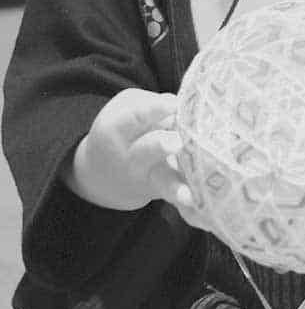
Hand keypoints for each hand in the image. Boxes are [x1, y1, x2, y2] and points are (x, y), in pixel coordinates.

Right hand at [63, 88, 192, 210]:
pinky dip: (187, 200)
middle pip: (147, 149)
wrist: (102, 173)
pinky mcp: (165, 191)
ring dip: (175, 188)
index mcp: (118, 128)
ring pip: (163, 182)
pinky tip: (198, 205)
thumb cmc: (125, 128)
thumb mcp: (126, 107)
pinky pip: (177, 196)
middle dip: (162, 145)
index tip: (173, 103)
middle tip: (177, 142)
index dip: (155, 109)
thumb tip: (183, 107)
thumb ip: (151, 104)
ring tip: (187, 194)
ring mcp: (149, 177)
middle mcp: (132, 156)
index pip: (136, 116)